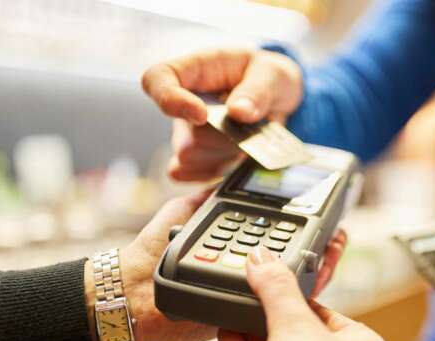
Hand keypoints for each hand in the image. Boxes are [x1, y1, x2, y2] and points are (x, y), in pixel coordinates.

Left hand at [84, 193, 344, 340]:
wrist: (131, 290)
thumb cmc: (150, 252)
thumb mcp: (182, 213)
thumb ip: (207, 198)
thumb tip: (231, 179)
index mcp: (235, 246)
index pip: (279, 235)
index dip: (304, 225)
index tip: (323, 213)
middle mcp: (247, 270)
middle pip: (295, 258)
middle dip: (323, 245)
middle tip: (338, 233)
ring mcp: (249, 291)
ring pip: (295, 280)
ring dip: (322, 263)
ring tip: (336, 246)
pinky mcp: (248, 312)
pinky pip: (282, 303)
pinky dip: (305, 289)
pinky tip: (319, 272)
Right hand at [141, 48, 302, 180]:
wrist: (278, 99)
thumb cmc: (268, 76)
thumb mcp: (274, 74)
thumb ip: (259, 90)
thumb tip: (239, 112)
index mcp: (193, 70)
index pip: (156, 80)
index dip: (169, 100)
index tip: (201, 115)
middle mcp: (183, 103)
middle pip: (187, 134)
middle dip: (224, 137)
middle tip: (255, 125)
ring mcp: (187, 134)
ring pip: (192, 158)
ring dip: (227, 154)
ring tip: (251, 138)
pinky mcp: (197, 160)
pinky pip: (196, 176)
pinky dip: (223, 172)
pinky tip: (242, 159)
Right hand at [218, 247, 388, 340]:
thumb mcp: (297, 322)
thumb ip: (276, 288)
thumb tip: (263, 260)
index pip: (329, 313)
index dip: (302, 296)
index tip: (277, 279)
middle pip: (299, 333)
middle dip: (272, 314)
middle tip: (251, 289)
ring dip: (252, 332)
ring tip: (234, 305)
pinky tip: (225, 332)